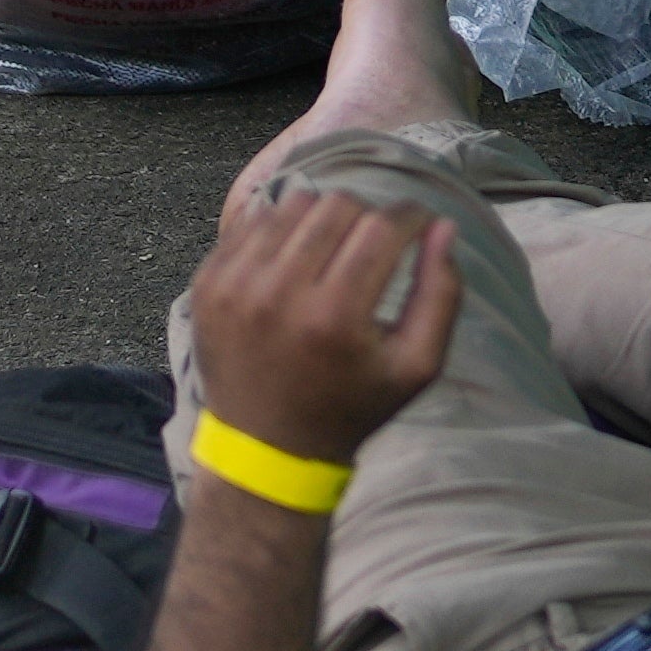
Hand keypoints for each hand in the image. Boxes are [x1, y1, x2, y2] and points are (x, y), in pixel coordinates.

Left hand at [185, 187, 460, 470]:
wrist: (267, 448)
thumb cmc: (351, 408)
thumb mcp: (416, 367)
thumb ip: (440, 295)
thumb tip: (442, 226)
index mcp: (334, 317)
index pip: (381, 226)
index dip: (411, 216)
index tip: (419, 223)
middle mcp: (278, 292)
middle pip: (337, 205)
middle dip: (368, 215)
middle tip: (375, 243)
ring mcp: (235, 283)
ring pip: (295, 203)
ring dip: (324, 217)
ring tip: (334, 249)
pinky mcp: (208, 280)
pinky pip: (255, 220)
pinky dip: (283, 228)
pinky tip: (296, 258)